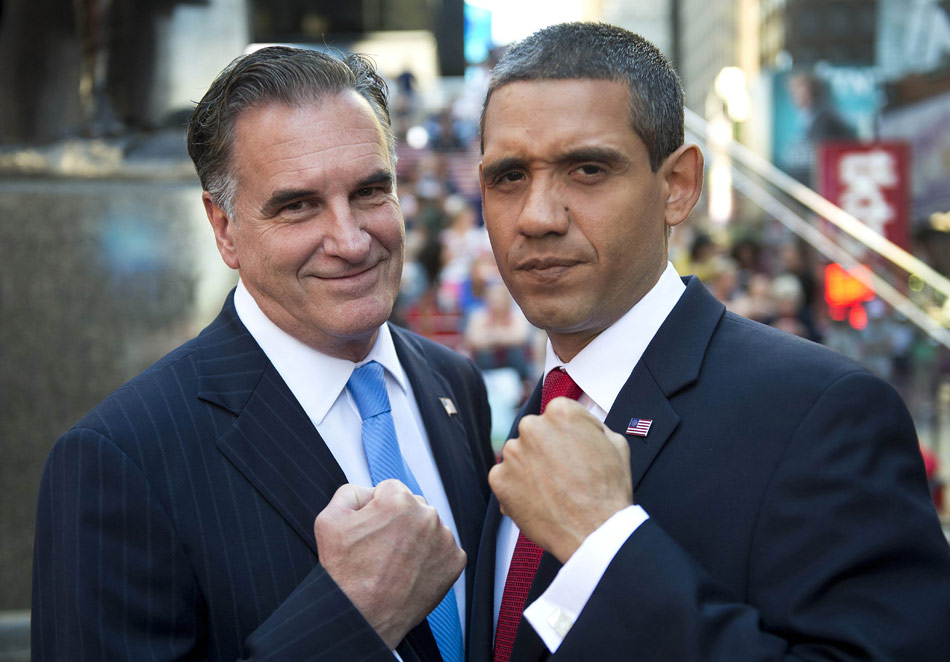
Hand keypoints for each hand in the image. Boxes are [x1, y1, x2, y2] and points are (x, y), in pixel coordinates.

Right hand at [313, 480, 465, 648]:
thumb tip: (371, 492)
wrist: (363, 618)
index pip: (391, 490)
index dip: (376, 510)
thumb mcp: (329, 520)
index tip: (370, 531)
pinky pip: (443, 549)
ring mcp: (444, 539)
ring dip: (416, 538)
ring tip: (395, 562)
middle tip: (381, 549)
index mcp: (398, 500)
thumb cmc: (345, 574)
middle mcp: (427, 515)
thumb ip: (351, 492)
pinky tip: (411, 571)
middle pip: (413, 506)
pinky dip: (430, 557)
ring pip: (428, 527)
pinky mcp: (454, 561)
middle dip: (399, 521)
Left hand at [489, 397, 632, 562]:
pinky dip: (517, 488)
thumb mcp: (616, 445)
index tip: (574, 450)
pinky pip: (505, 478)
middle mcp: (531, 426)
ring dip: (531, 467)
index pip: (557, 414)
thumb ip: (594, 426)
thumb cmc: (608, 491)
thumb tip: (584, 424)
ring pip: (519, 455)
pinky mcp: (498, 479)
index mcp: (560, 412)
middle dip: (546, 448)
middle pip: (535, 432)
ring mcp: (512, 453)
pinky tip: (539, 500)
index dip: (569, 434)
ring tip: (553, 490)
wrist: (594, 533)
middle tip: (564, 472)